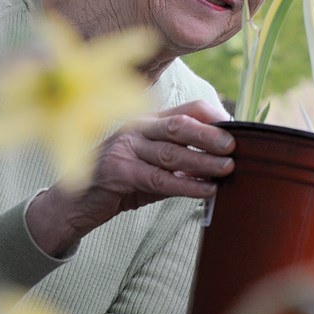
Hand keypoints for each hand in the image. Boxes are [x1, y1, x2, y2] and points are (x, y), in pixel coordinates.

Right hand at [26, 100, 234, 256]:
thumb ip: (182, 163)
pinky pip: (157, 179)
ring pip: (171, 152)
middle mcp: (136, 129)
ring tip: (226, 169)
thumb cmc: (122, 183)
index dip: (214, 117)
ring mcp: (124, 148)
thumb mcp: (155, 168)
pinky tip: (205, 190)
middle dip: (210, 135)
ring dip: (203, 162)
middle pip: (180, 125)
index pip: (187, 109)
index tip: (237, 131)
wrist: (75, 204)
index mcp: (149, 122)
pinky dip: (185, 185)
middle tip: (234, 147)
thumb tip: (223, 165)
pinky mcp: (116, 172)